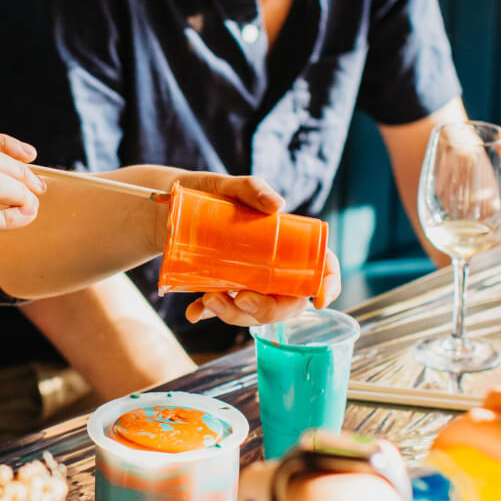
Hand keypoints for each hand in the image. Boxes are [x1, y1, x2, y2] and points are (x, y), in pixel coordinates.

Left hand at [166, 172, 344, 324]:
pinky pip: (217, 310)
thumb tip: (277, 205)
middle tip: (243, 299)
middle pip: (285, 302)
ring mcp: (245, 282)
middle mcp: (270, 269)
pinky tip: (193, 312)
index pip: (319, 268)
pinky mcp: (219, 289)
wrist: (173, 205)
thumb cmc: (211, 193)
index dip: (327, 286)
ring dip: (234, 314)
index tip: (319, 301)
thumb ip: (253, 188)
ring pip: (251, 312)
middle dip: (267, 310)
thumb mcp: (231, 186)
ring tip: (209, 299)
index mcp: (287, 245)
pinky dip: (206, 314)